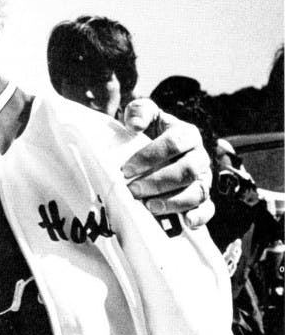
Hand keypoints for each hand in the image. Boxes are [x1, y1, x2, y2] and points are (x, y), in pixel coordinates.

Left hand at [120, 99, 213, 227]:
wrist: (152, 152)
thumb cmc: (147, 133)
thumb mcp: (142, 116)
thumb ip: (139, 111)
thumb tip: (135, 125)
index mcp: (187, 134)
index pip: (174, 143)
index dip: (150, 156)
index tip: (125, 169)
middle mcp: (199, 157)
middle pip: (187, 170)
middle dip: (158, 182)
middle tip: (133, 190)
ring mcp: (202, 179)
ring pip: (197, 191)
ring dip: (174, 201)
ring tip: (149, 207)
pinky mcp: (202, 199)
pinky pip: (208, 209)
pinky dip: (200, 216)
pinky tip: (186, 223)